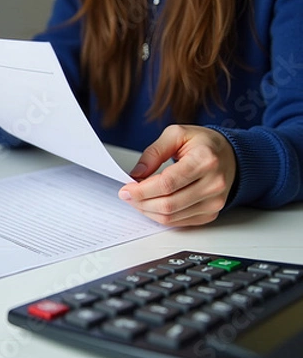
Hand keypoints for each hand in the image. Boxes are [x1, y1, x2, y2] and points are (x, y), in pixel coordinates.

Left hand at [118, 125, 236, 226]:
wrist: (230, 155)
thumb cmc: (204, 144)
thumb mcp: (176, 135)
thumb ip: (154, 152)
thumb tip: (136, 174)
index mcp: (205, 160)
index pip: (167, 183)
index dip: (142, 190)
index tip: (126, 189)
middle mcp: (213, 184)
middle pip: (168, 204)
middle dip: (141, 202)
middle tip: (127, 195)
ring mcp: (214, 202)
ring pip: (171, 217)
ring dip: (148, 211)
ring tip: (137, 199)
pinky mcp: (210, 213)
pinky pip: (179, 222)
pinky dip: (160, 216)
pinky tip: (152, 205)